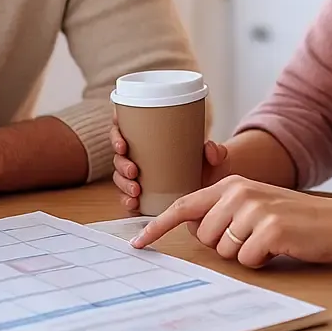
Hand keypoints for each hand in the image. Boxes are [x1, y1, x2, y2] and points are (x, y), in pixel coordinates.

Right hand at [110, 116, 229, 213]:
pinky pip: (126, 196)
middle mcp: (141, 154)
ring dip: (123, 183)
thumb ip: (215, 150)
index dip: (116, 134)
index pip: (123, 127)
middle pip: (119, 155)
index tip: (122, 144)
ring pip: (120, 176)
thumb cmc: (206, 163)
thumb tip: (211, 150)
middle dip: (121, 165)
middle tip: (134, 171)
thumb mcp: (212, 155)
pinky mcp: (142, 194)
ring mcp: (140, 175)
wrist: (211, 184)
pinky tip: (132, 203)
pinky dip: (126, 200)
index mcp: (150, 137)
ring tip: (136, 191)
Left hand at [129, 175, 331, 267]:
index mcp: (231, 184)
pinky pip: (248, 261)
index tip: (138, 243)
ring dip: (246, 254)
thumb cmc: (297, 220)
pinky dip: (263, 262)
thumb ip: (225, 211)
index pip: (184, 206)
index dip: (158, 226)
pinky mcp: (269, 230)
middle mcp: (238, 192)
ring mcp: (253, 209)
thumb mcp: (257, 204)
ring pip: (225, 251)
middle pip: (205, 237)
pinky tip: (281, 248)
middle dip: (226, 246)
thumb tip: (196, 229)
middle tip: (256, 237)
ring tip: (271, 240)